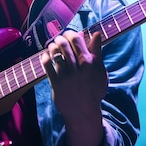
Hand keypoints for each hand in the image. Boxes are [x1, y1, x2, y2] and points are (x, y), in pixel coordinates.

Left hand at [41, 30, 107, 145]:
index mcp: (90, 62)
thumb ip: (97, 52)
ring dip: (52, 46)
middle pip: (64, 44)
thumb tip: (97, 34)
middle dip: (60, 38)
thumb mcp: (100, 71)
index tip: (69, 35)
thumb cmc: (93, 90)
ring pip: (55, 52)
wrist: (83, 112)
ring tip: (53, 46)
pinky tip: (46, 56)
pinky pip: (47, 65)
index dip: (71, 33)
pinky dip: (45, 57)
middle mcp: (77, 67)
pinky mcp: (56, 83)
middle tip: (59, 40)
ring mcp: (66, 75)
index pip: (77, 39)